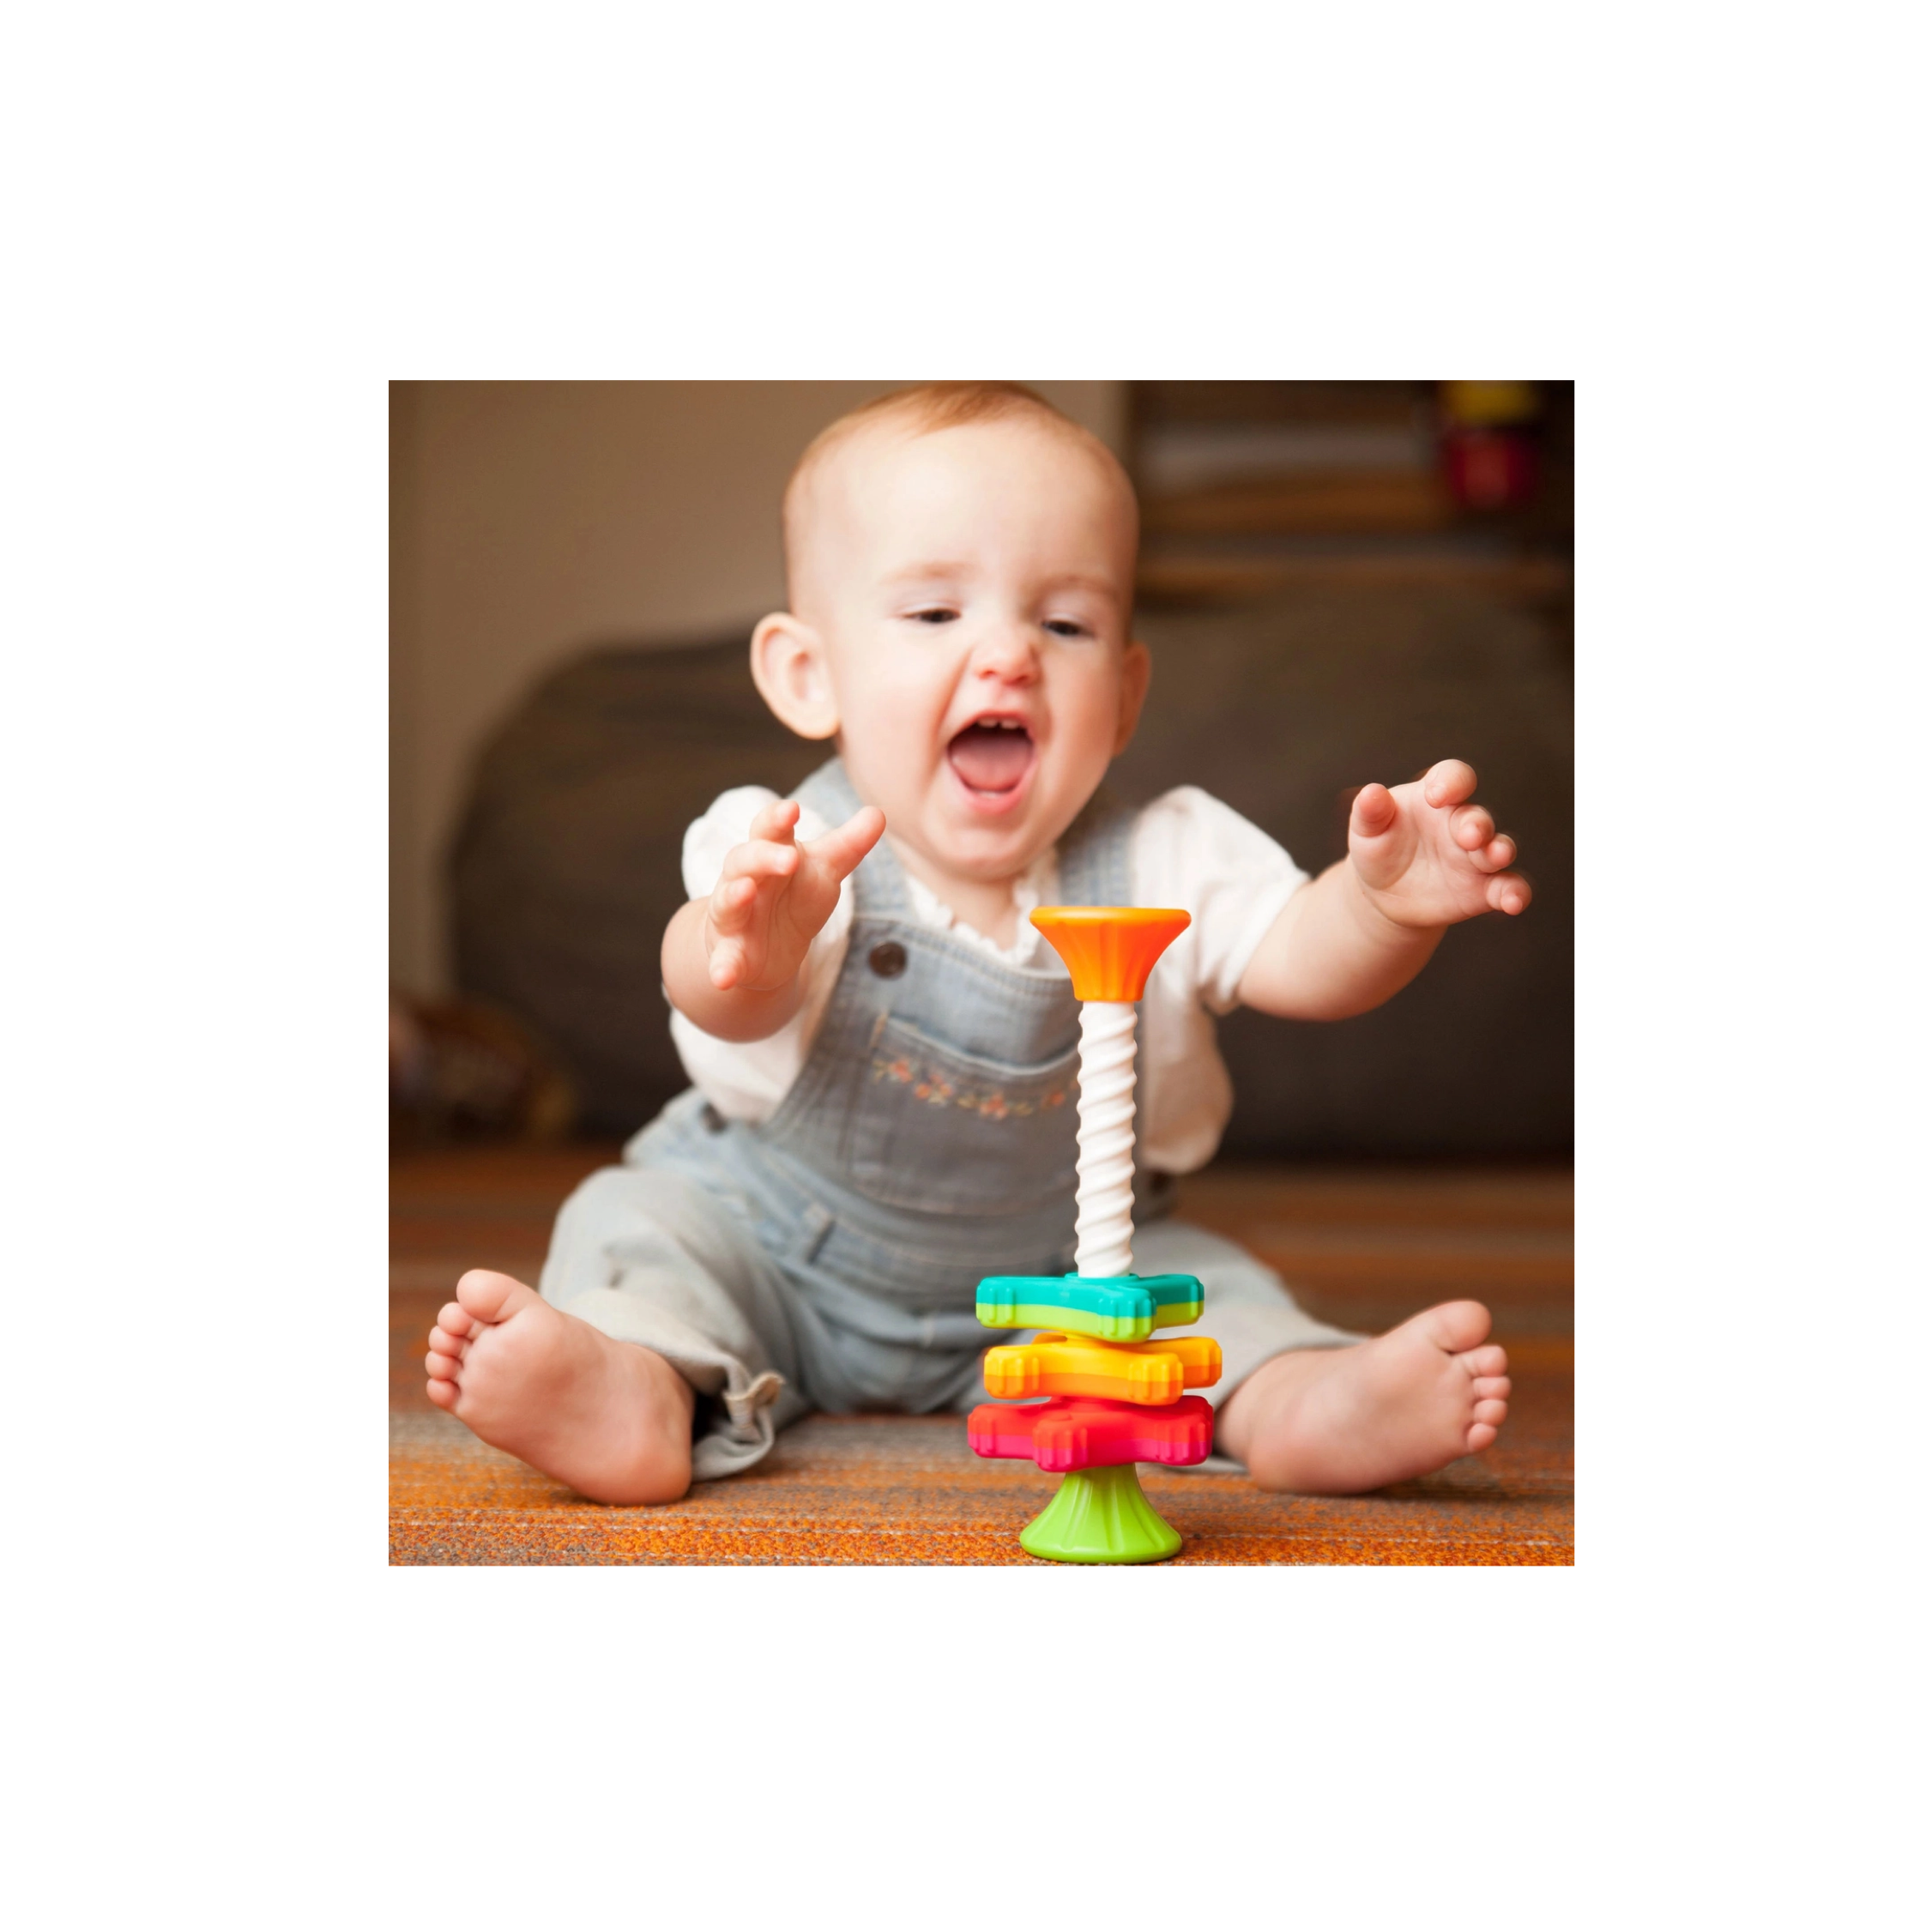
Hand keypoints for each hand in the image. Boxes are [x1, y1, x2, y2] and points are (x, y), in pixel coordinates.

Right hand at [703, 798, 885, 992]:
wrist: (765, 949)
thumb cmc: (792, 897)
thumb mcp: (824, 872)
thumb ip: (849, 845)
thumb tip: (878, 814)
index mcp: (768, 853)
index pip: (767, 829)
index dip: (777, 819)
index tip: (793, 810)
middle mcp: (744, 880)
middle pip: (745, 860)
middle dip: (764, 856)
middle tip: (791, 858)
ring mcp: (733, 917)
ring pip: (727, 903)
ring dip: (734, 897)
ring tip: (745, 892)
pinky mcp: (731, 954)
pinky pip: (723, 960)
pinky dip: (721, 968)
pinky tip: (722, 978)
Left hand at [1347, 759, 1529, 929]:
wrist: (1385, 894)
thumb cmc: (1379, 849)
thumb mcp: (1367, 831)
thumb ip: (1370, 812)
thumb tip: (1371, 793)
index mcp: (1436, 799)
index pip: (1454, 777)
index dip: (1451, 782)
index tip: (1437, 795)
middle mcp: (1462, 823)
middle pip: (1478, 816)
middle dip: (1477, 824)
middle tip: (1468, 835)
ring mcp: (1476, 856)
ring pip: (1499, 847)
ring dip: (1501, 851)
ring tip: (1498, 856)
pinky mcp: (1484, 889)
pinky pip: (1508, 886)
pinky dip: (1514, 893)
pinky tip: (1513, 903)